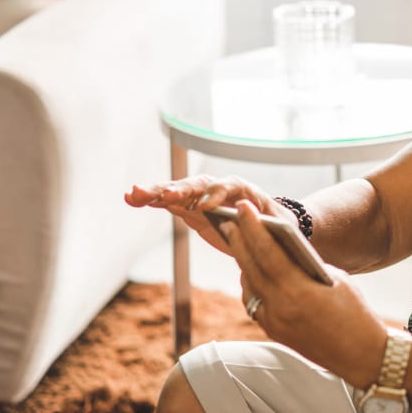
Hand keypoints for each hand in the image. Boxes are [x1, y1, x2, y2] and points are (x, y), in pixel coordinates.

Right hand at [123, 175, 290, 256]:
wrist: (266, 226)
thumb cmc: (276, 227)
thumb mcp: (279, 228)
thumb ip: (267, 226)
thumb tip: (259, 223)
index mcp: (244, 190)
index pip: (230, 186)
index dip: (218, 194)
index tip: (206, 206)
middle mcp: (220, 189)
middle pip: (199, 184)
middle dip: (181, 189)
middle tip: (165, 195)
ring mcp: (202, 197)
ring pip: (178, 190)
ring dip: (157, 191)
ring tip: (134, 194)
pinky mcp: (190, 208)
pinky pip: (169, 201)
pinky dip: (152, 200)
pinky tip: (132, 199)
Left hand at [227, 200, 387, 387]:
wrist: (362, 355)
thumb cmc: (356, 312)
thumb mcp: (335, 279)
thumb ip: (306, 265)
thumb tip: (283, 251)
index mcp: (299, 291)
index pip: (267, 253)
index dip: (253, 228)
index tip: (242, 208)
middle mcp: (280, 308)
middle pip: (251, 267)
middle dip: (239, 240)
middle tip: (229, 219)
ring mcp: (274, 323)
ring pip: (249, 285)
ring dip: (243, 261)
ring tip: (239, 240)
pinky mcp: (273, 332)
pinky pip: (254, 302)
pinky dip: (252, 283)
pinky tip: (252, 270)